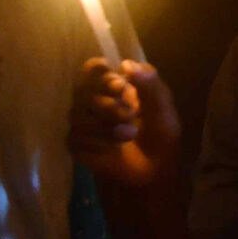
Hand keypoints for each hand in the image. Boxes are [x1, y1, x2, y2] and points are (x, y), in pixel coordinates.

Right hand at [67, 59, 182, 189]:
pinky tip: (111, 150)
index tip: (118, 85)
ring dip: (105, 126)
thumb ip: (150, 85)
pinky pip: (74, 137)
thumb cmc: (160, 139)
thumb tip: (126, 63)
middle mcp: (96, 101)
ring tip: (129, 135)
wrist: (152, 175)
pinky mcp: (77, 145)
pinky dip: (96, 143)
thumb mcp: (163, 110)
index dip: (98, 72)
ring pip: (76, 114)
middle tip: (129, 115)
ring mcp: (84, 123)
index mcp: (117, 88)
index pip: (93, 69)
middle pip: (82, 90)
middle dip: (107, 104)